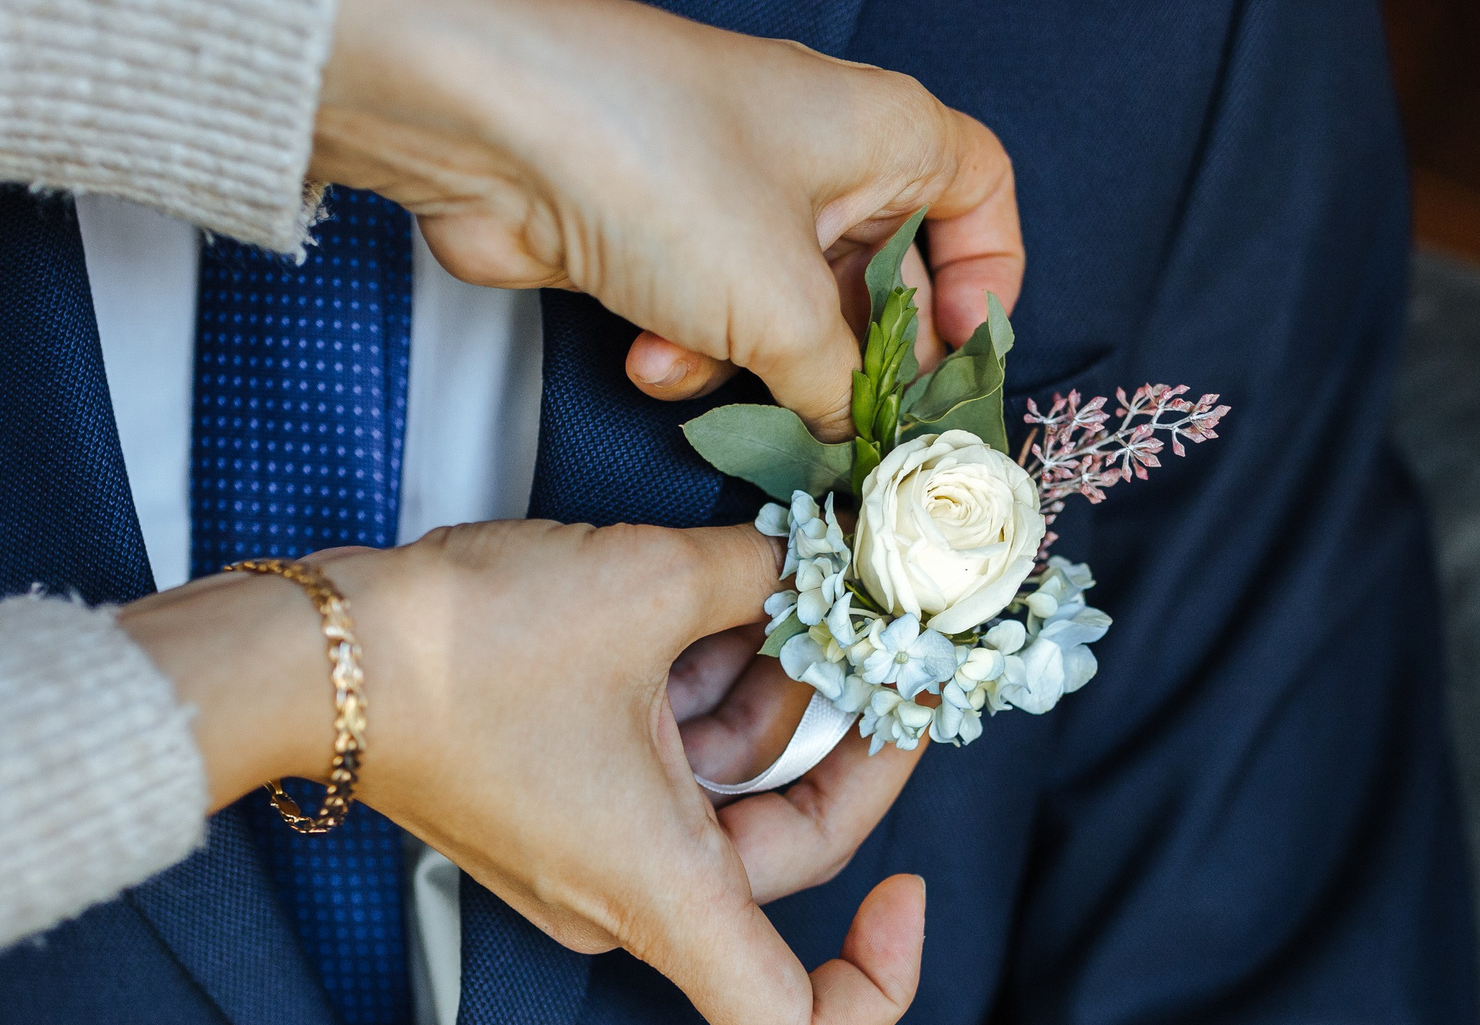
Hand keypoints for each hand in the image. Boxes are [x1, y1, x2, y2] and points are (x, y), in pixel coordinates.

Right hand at [119, 524, 925, 1024]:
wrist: (309, 652)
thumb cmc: (461, 651)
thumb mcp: (648, 583)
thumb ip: (768, 575)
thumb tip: (839, 555)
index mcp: (664, 894)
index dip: (880, 980)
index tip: (913, 888)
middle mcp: (628, 902)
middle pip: (786, 858)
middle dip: (841, 745)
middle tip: (882, 647)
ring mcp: (589, 859)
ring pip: (728, 797)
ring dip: (769, 698)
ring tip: (787, 588)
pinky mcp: (558, 809)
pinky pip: (667, 770)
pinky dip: (703, 696)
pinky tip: (717, 601)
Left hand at [311, 0, 1020, 436]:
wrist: (492, 131)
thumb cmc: (659, 169)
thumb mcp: (783, 308)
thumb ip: (839, 387)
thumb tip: (858, 438)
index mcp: (883, 136)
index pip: (979, 194)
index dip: (987, 276)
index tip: (960, 352)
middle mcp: (817, 157)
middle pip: (881, 277)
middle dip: (854, 360)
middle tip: (849, 428)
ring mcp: (733, 196)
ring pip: (788, 314)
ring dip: (755, 368)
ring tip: (717, 377)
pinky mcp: (661, 237)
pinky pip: (709, 318)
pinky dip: (687, 349)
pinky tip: (647, 358)